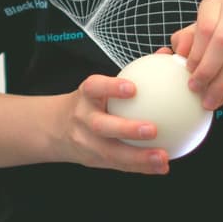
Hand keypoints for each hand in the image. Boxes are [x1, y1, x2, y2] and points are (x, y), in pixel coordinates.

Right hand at [45, 74, 170, 174]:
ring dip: (139, 157)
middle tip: (153, 129)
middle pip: (101, 126)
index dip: (111, 87)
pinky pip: (119, 165)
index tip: (132, 88)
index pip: (94, 87)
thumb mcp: (101, 86)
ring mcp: (86, 143)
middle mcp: (83, 119)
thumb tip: (166, 54)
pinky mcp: (94, 161)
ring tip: (163, 158)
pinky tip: (162, 167)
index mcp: (86, 96)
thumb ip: (133, 72)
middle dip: (126, 129)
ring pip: (111, 152)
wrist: (56, 128)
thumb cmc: (91, 102)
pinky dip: (141, 167)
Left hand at [172, 0, 222, 110]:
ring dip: (220, 82)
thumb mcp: (217, 13)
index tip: (187, 72)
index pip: (205, 28)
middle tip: (194, 88)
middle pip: (221, 42)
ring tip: (208, 100)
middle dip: (206, 69)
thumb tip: (175, 51)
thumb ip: (194, 32)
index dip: (196, 53)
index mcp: (217, 1)